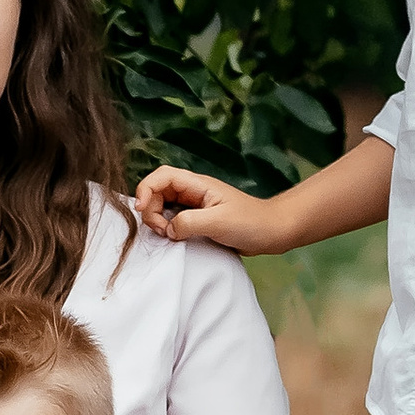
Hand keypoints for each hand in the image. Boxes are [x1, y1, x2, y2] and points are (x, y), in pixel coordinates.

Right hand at [135, 162, 277, 252]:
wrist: (273, 231)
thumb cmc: (251, 223)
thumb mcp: (218, 222)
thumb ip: (189, 223)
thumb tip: (168, 229)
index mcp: (197, 185)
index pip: (162, 176)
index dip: (145, 189)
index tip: (141, 210)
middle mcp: (193, 192)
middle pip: (158, 191)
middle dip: (151, 209)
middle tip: (161, 230)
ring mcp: (195, 205)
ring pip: (164, 205)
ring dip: (158, 219)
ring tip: (169, 235)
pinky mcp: (199, 219)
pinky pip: (174, 219)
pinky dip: (168, 227)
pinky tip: (175, 238)